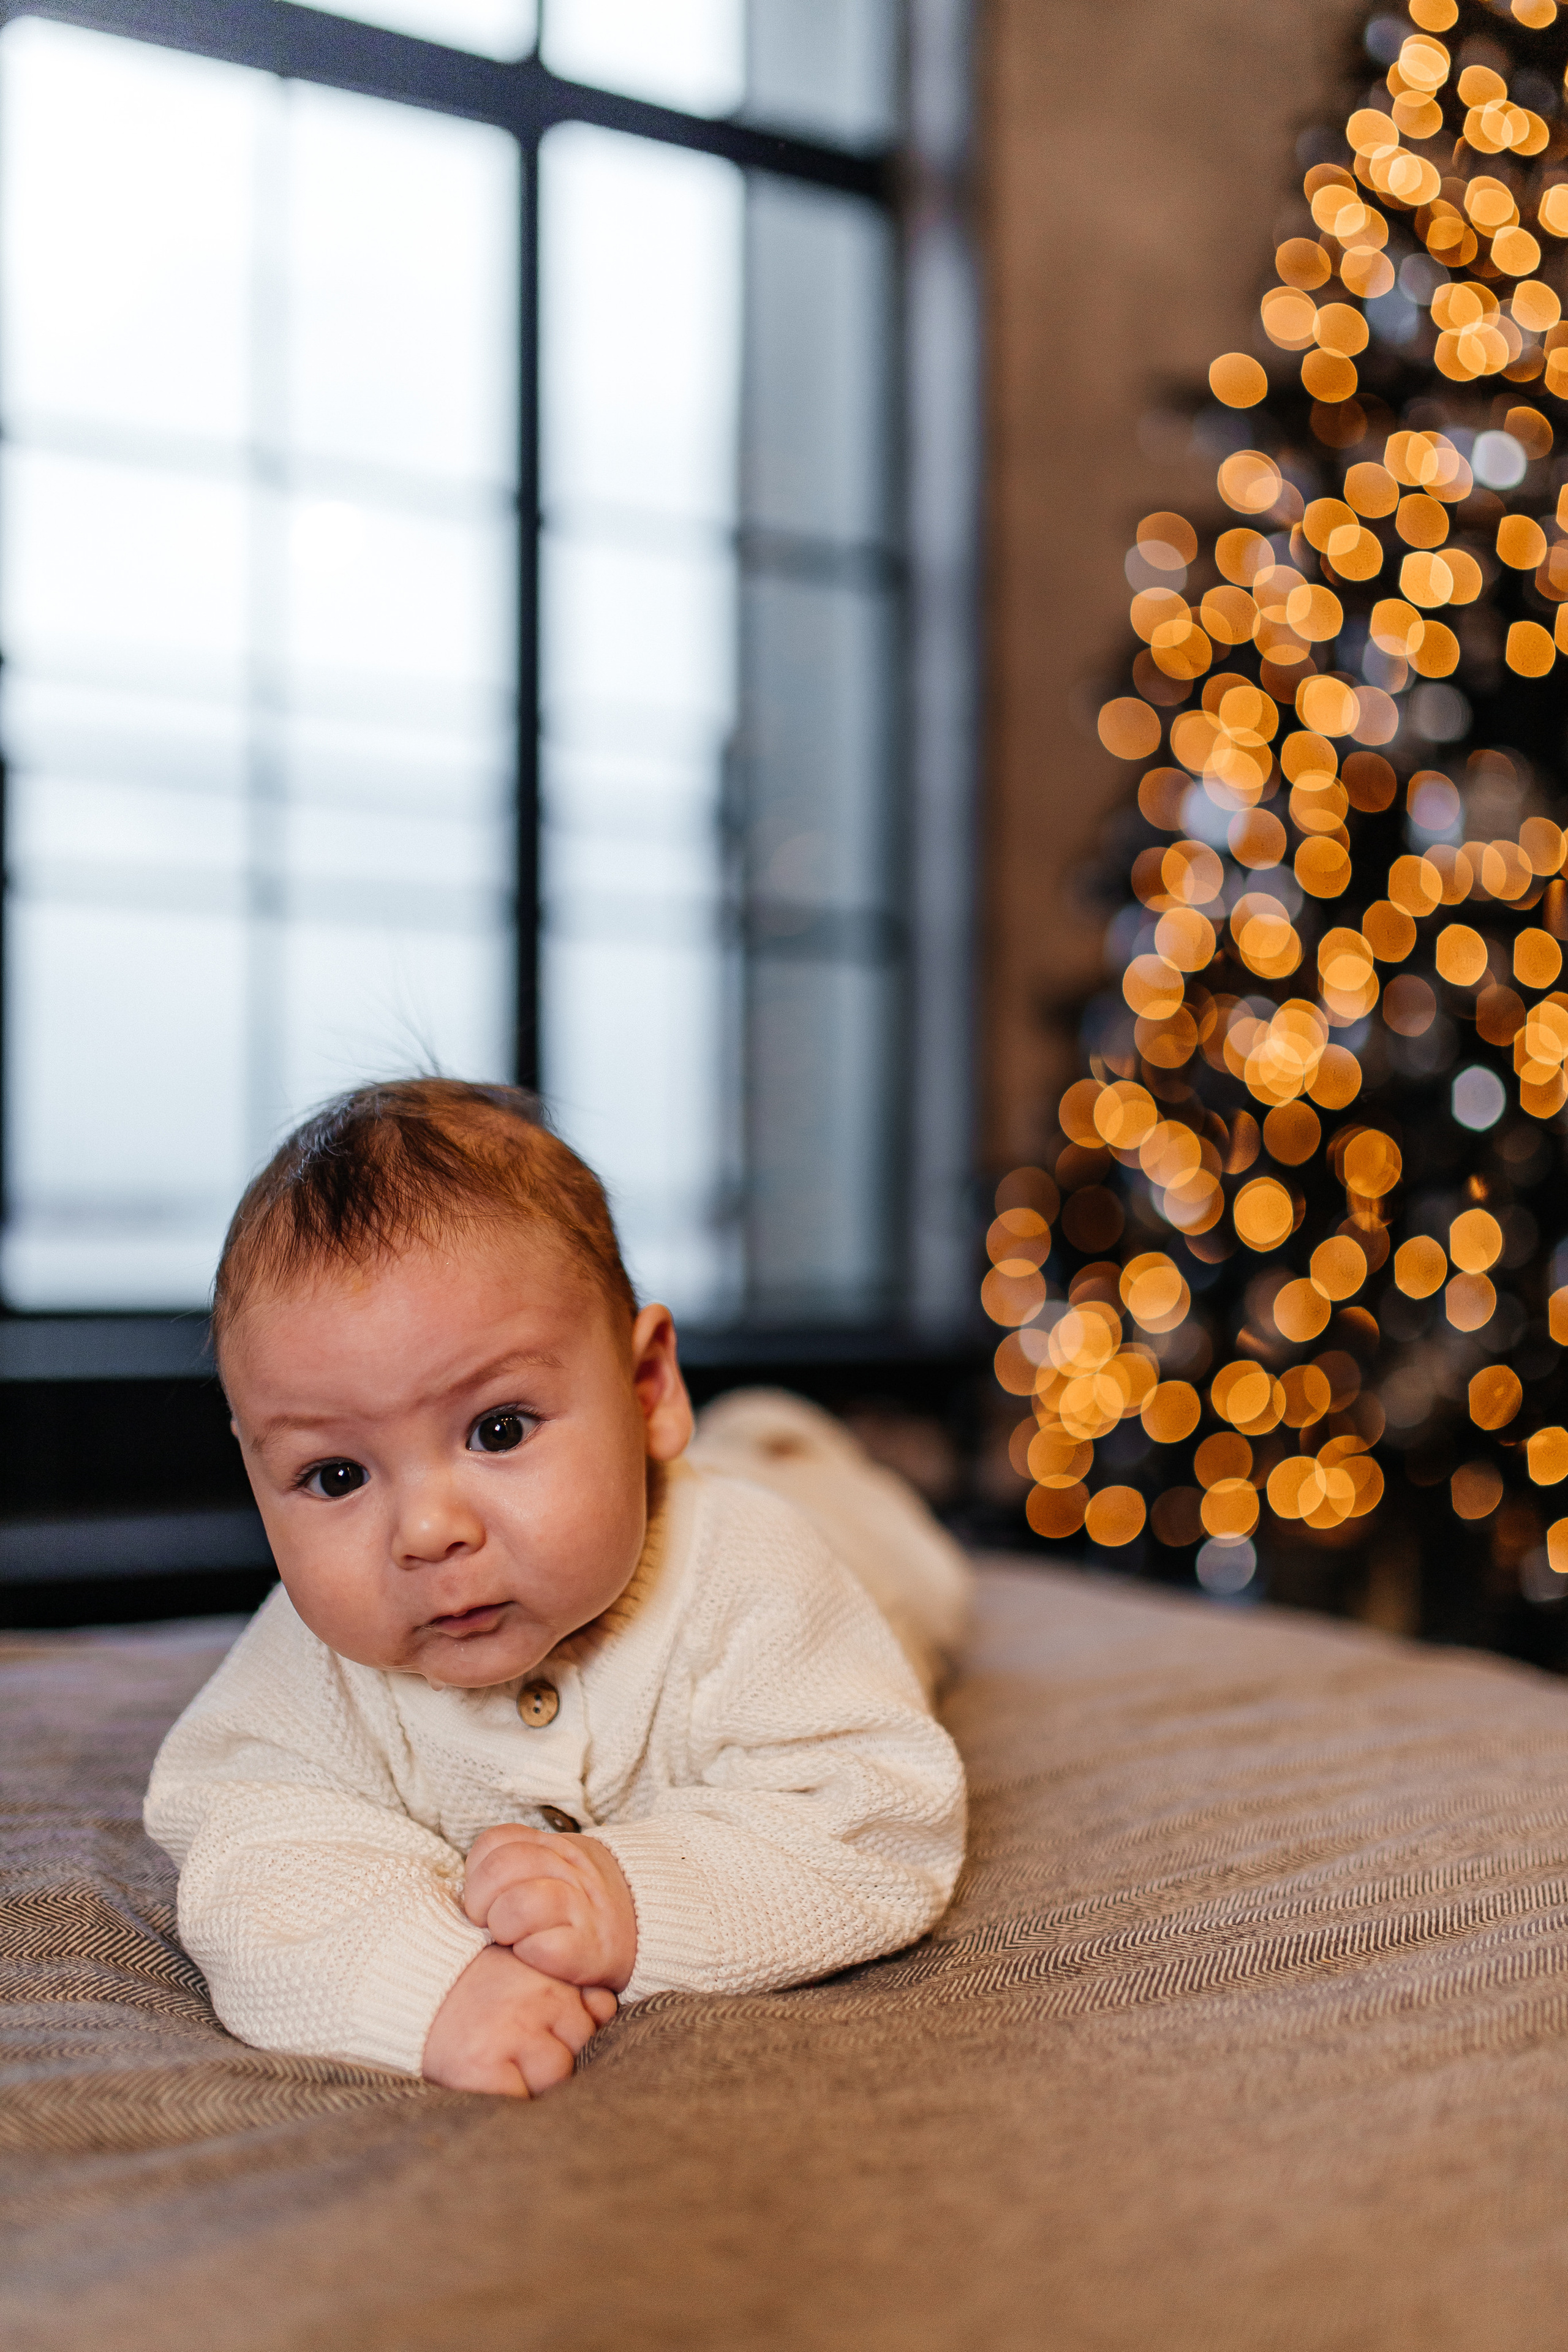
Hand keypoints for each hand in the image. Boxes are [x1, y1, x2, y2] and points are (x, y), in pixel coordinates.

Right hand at [422, 1944, 616, 2096]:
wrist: (406, 1979)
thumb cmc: (471, 1981)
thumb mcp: (524, 1967)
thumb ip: (569, 1987)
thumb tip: (604, 2010)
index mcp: (549, 1974)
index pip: (598, 2011)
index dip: (578, 2028)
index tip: (552, 2031)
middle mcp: (538, 2000)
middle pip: (581, 2046)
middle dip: (560, 2054)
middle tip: (522, 2050)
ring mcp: (511, 2033)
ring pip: (556, 2075)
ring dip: (536, 2079)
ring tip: (504, 2065)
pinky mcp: (481, 2066)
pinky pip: (518, 2099)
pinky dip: (509, 2098)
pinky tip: (491, 2082)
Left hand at [462, 1824, 637, 1991]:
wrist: (649, 1928)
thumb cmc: (584, 1905)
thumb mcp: (556, 1869)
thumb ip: (516, 1866)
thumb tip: (466, 1891)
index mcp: (555, 1848)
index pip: (495, 1842)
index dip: (476, 1871)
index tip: (483, 1897)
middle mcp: (570, 1870)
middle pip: (502, 1868)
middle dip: (480, 1900)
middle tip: (489, 1922)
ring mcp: (582, 1908)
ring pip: (519, 1904)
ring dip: (503, 1926)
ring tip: (511, 1939)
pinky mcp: (590, 1949)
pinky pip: (544, 1947)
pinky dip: (530, 1953)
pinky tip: (534, 1956)